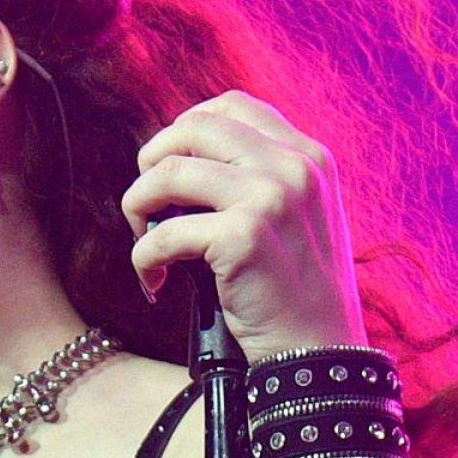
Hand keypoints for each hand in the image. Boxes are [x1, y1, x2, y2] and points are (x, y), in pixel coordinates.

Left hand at [120, 91, 369, 360]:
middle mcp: (293, 167)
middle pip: (193, 128)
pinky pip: (164, 233)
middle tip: (147, 205)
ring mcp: (271, 197)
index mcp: (308, 156)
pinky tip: (154, 280)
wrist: (320, 352)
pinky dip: (144, 258)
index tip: (171, 165)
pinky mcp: (244, 237)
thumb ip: (259, 179)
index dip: (187, 128)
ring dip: (138, 208)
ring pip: (168, 172)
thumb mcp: (298, 217)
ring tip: (145, 245)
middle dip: (153, 162)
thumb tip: (180, 162)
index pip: (233, 105)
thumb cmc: (298, 293)